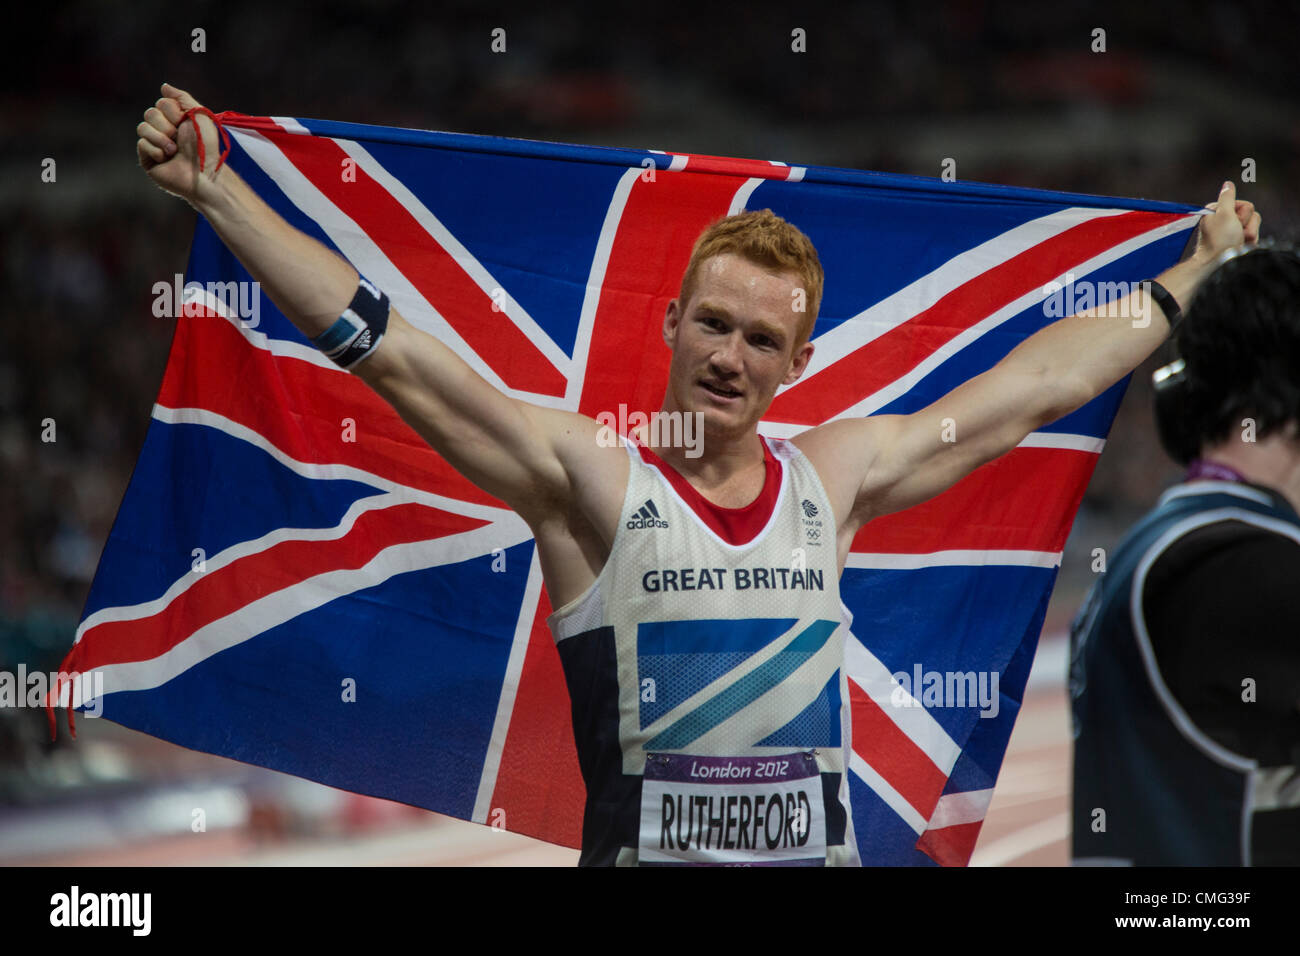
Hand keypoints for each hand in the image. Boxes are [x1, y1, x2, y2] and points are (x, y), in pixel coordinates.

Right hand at [136, 83, 223, 202]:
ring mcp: (154, 145)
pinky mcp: (147, 159)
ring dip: (161, 139)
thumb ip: (182, 98)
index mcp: (175, 119)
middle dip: (166, 126)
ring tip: (174, 151)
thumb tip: (163, 87)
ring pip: (142, 127)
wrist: (204, 172)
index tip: (186, 123)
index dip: (173, 112)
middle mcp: (163, 130)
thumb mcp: (199, 115)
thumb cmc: (206, 146)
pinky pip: (142, 144)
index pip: (161, 103)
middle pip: (149, 113)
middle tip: (178, 138)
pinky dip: (156, 151)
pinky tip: (167, 159)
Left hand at [1190, 180, 1261, 264]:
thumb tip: (1227, 184)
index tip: (1232, 222)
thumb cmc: (1220, 240)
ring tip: (1237, 242)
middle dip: (1247, 225)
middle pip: (1251, 214)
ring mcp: (1232, 230)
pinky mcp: (1237, 240)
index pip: (1245, 204)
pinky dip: (1249, 242)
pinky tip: (1240, 246)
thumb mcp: (1224, 214)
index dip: (1242, 214)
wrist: (1218, 264)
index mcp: (1218, 210)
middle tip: (1235, 234)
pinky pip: (1253, 236)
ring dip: (1249, 234)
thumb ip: (1227, 197)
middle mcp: (1224, 219)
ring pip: (1254, 225)